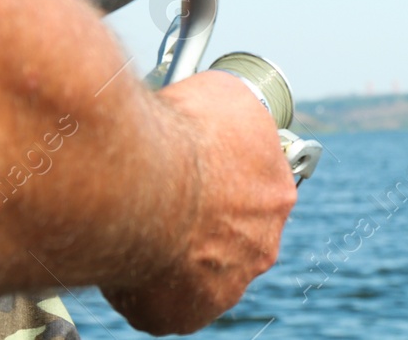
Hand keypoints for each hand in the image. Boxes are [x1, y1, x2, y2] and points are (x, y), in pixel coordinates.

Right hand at [104, 71, 297, 334]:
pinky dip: (149, 284)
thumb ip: (231, 113)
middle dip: (206, 219)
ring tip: (143, 227)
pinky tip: (130, 257)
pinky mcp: (186, 314)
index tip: (199, 171)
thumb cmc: (179, 132)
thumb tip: (221, 108)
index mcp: (277, 191)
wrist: (139, 180)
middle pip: (234, 233)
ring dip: (180, 252)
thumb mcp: (223, 94)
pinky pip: (168, 302)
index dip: (225, 178)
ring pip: (203, 269)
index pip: (257, 190)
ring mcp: (226, 284)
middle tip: (168, 200)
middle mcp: (262, 243)